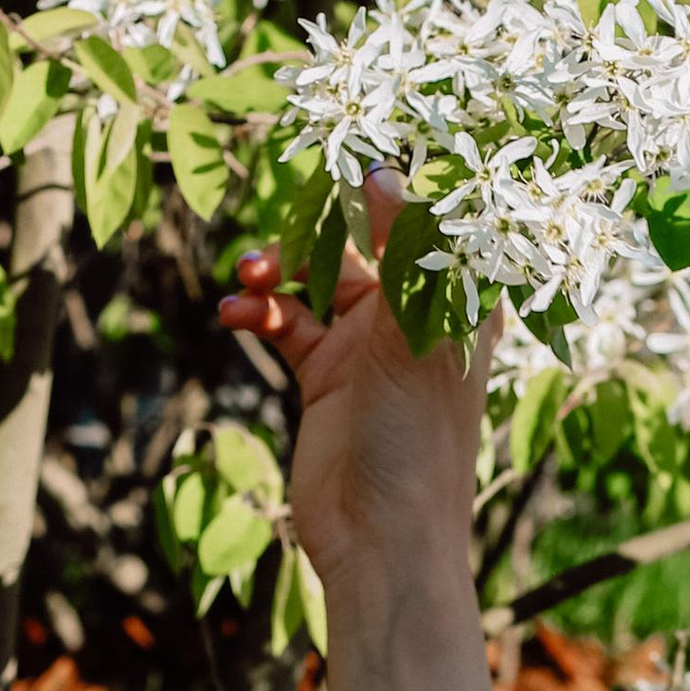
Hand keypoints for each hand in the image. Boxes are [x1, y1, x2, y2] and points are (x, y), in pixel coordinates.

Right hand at [216, 177, 494, 597]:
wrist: (380, 540)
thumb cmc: (419, 440)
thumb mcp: (414, 336)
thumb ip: (402, 253)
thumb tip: (381, 172)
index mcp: (456, 301)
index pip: (428, 220)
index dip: (392, 184)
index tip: (345, 150)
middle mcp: (414, 315)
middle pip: (362, 241)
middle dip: (315, 227)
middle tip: (282, 225)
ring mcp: (367, 346)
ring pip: (314, 279)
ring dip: (277, 269)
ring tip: (249, 277)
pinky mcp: (324, 377)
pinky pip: (284, 322)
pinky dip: (257, 310)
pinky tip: (234, 314)